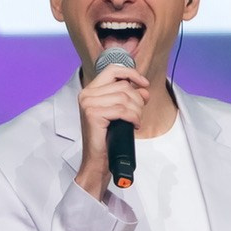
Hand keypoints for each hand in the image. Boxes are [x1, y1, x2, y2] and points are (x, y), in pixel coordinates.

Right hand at [74, 60, 149, 199]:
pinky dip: (133, 117)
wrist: (97, 160)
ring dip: (136, 110)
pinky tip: (133, 124)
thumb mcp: (119, 112)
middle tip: (139, 113)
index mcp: (90, 91)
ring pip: (124, 97)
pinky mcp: (93, 114)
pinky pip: (122, 109)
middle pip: (123, 85)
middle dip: (137, 99)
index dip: (131, 73)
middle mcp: (86, 95)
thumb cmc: (107, 138)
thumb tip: (144, 89)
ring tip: (136, 121)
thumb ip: (129, 97)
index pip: (112, 70)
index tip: (144, 84)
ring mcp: (88, 103)